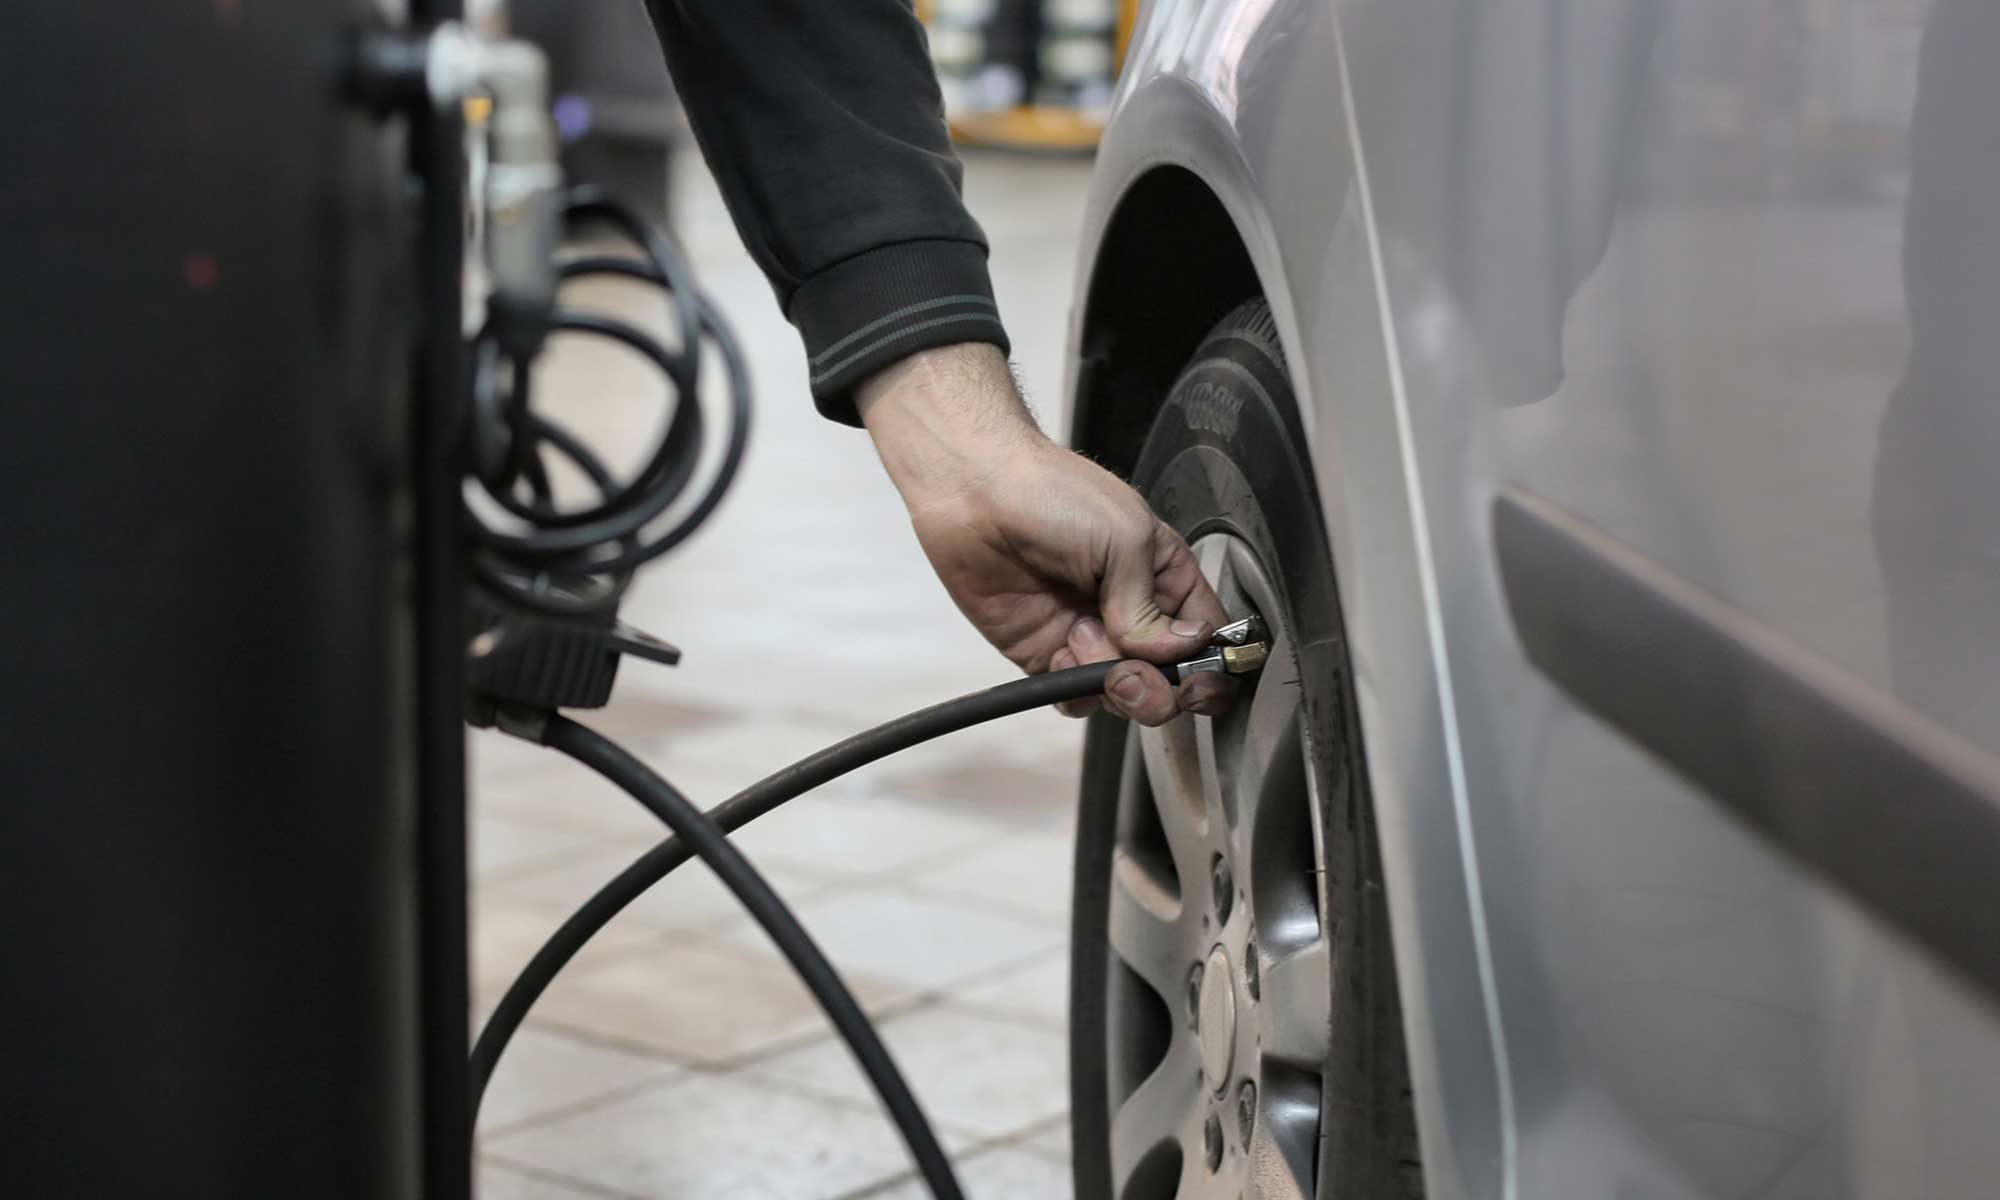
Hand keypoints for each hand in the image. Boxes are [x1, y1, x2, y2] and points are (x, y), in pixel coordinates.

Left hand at [856, 343, 1232, 724]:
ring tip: (1081, 639)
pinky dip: (1075, 690)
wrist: (974, 494)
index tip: (1197, 677)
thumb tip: (1175, 654)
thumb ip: (1150, 605)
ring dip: (1112, 684)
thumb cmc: (1052, 495)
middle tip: (1132, 671)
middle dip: (1160, 688)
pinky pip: (1077, 698)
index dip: (1212, 667)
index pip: (1210, 639)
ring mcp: (1092, 637)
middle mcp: (1135, 613)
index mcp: (1166, 578)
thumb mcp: (1124, 537)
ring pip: (1127, 695)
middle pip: (1174, 680)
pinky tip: (1060, 652)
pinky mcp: (1048, 655)